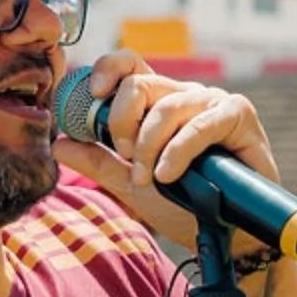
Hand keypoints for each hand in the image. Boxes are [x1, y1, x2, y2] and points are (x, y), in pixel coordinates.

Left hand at [52, 50, 278, 250]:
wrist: (225, 231)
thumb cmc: (183, 202)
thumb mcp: (130, 183)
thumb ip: (97, 161)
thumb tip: (59, 143)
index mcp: (157, 102)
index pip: (129, 65)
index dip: (108, 69)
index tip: (94, 93)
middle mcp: (183, 95)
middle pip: (139, 83)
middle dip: (121, 122)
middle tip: (126, 157)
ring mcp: (211, 102)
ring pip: (165, 107)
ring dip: (148, 146)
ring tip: (150, 178)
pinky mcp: (237, 116)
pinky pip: (199, 125)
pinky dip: (177, 152)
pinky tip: (168, 174)